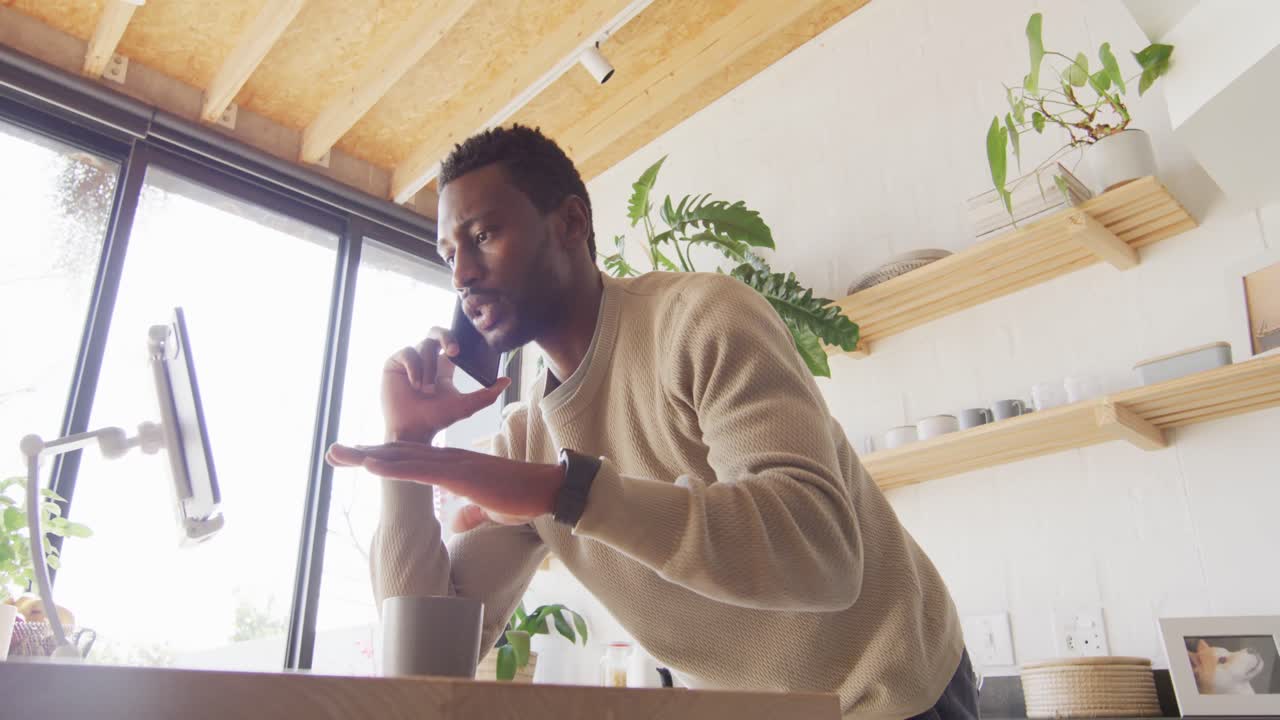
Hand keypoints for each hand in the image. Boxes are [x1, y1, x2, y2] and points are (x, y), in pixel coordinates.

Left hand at [327, 442, 563, 529]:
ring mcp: (454, 464)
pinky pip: (420, 470)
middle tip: (332, 451)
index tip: (355, 458)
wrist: (549, 489)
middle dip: (363, 453)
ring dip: (368, 456)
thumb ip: (470, 511)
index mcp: (453, 465)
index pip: (410, 459)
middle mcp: (449, 459)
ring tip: (339, 453)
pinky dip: (393, 468)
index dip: (381, 458)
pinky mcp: (461, 475)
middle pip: (398, 453)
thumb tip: (456, 521)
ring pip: (403, 458)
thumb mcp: (488, 508)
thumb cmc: (523, 498)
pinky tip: (370, 464)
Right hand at [382, 328, 510, 441]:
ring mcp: (410, 361)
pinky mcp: (394, 363)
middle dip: (446, 336)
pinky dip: (414, 368)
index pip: (451, 341)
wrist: (412, 430)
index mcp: (444, 366)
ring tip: (426, 390)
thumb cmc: (437, 419)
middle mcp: (427, 360)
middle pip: (436, 332)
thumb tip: (507, 380)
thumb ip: (487, 394)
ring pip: (423, 347)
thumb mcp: (466, 406)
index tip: (463, 348)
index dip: (457, 338)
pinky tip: (414, 385)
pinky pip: (407, 353)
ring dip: (429, 369)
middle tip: (455, 350)